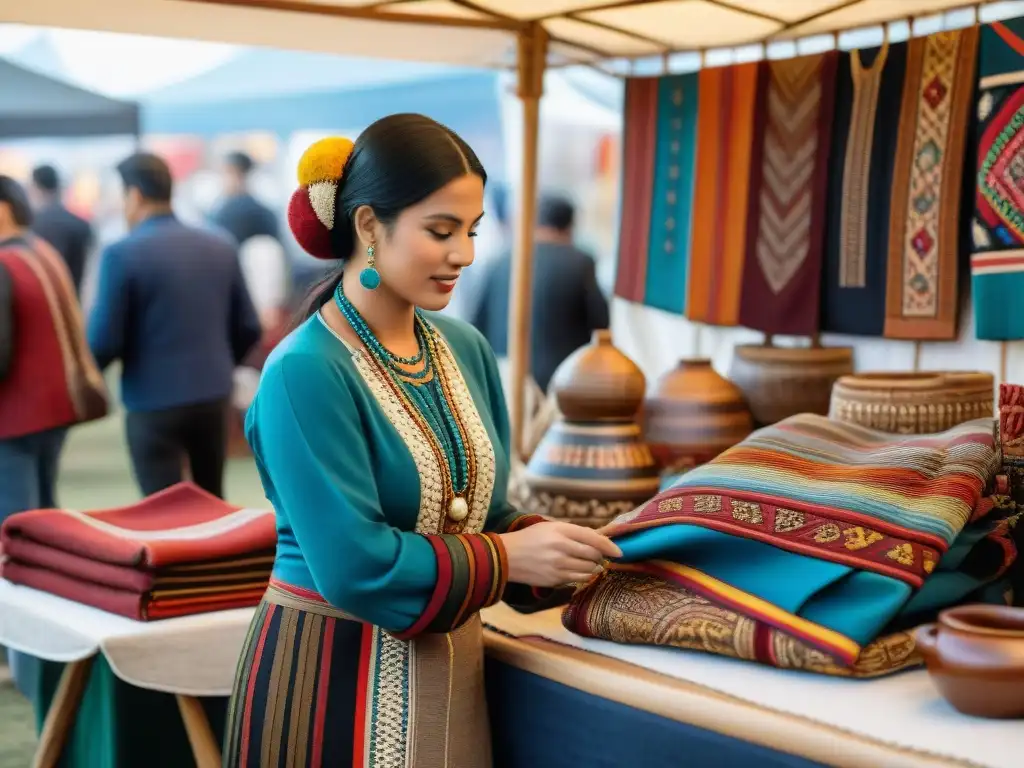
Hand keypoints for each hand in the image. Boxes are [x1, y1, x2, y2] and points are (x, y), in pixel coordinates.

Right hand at [499, 522, 622, 587]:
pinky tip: (579, 571)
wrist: (506, 557)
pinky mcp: (555, 580)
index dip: (610, 546)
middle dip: (601, 557)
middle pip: (594, 555)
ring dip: (594, 567)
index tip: (619, 552)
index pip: (593, 539)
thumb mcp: (550, 527)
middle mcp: (561, 548)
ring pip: (588, 569)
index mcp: (561, 531)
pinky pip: (578, 579)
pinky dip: (583, 575)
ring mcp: (558, 566)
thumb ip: (574, 531)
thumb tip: (598, 538)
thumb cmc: (530, 538)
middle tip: (600, 557)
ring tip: (590, 564)